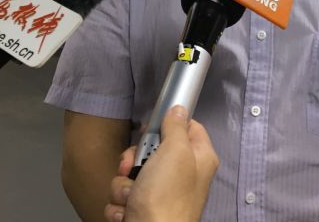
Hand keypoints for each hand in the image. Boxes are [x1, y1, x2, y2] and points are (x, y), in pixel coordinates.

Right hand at [104, 105, 217, 221]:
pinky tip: (127, 213)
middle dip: (134, 159)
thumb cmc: (166, 197)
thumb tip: (178, 108)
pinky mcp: (141, 211)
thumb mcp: (175, 152)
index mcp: (198, 158)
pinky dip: (120, 206)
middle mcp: (181, 175)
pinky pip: (123, 197)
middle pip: (151, 150)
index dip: (167, 124)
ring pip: (131, 174)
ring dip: (124, 185)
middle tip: (133, 167)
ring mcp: (159, 194)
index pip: (187, 127)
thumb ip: (176, 126)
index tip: (152, 128)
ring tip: (132, 199)